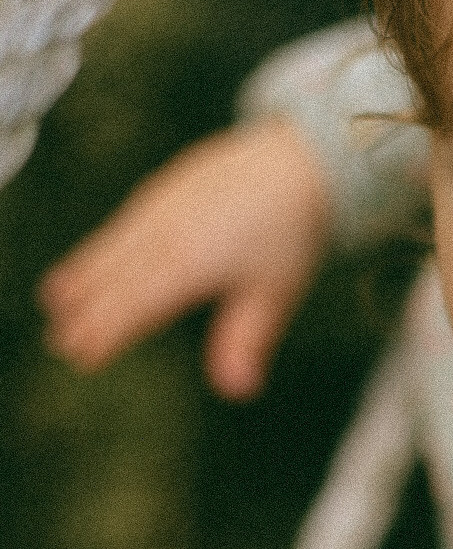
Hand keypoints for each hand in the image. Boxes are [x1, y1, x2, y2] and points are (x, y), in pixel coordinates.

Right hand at [38, 117, 332, 399]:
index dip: (108, 332)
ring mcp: (161, 208)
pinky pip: (121, 225)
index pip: (138, 305)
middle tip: (59, 343)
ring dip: (83, 277)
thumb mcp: (275, 293)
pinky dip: (99, 246)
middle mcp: (166, 233)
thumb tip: (237, 390)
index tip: (83, 357)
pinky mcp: (162, 190)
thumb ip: (247, 341)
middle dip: (86, 312)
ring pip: (111, 248)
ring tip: (55, 304)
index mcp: (191, 263)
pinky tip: (90, 261)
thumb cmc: (290, 231)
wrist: (300, 158)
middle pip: (116, 279)